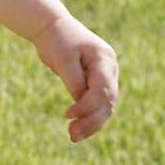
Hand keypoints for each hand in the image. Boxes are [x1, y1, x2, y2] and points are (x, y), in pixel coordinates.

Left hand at [32, 13, 117, 142]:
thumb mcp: (63, 58)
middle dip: (90, 120)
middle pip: (107, 101)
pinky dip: (89, 118)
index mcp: (104, 58)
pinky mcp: (98, 84)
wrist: (54, 27)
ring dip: (90, 124)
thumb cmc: (57, 40)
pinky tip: (77, 131)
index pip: (102, 88)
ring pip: (105, 107)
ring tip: (72, 136)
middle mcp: (110, 69)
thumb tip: (80, 102)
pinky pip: (98, 105)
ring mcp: (106, 76)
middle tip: (71, 134)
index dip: (87, 105)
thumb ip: (73, 80)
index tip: (68, 114)